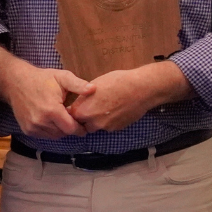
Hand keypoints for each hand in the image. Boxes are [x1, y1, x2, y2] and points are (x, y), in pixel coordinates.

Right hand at [10, 63, 92, 138]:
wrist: (16, 82)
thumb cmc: (42, 79)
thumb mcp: (62, 77)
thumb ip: (78, 85)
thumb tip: (94, 89)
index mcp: (52, 110)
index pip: (71, 128)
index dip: (80, 128)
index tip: (84, 125)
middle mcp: (41, 122)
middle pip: (63, 133)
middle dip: (70, 128)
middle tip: (72, 118)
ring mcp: (32, 127)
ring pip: (54, 136)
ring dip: (60, 130)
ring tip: (62, 117)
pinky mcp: (27, 130)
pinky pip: (44, 135)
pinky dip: (50, 130)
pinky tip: (52, 120)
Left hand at [71, 61, 190, 133]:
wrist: (140, 89)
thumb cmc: (117, 81)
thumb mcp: (95, 84)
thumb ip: (84, 97)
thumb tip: (82, 102)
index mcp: (83, 110)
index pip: (71, 115)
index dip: (75, 110)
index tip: (79, 106)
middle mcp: (92, 122)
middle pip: (82, 124)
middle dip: (85, 118)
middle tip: (92, 107)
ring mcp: (105, 127)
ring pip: (95, 126)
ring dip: (97, 121)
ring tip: (106, 108)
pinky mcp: (116, 129)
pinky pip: (108, 126)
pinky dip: (109, 121)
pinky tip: (116, 110)